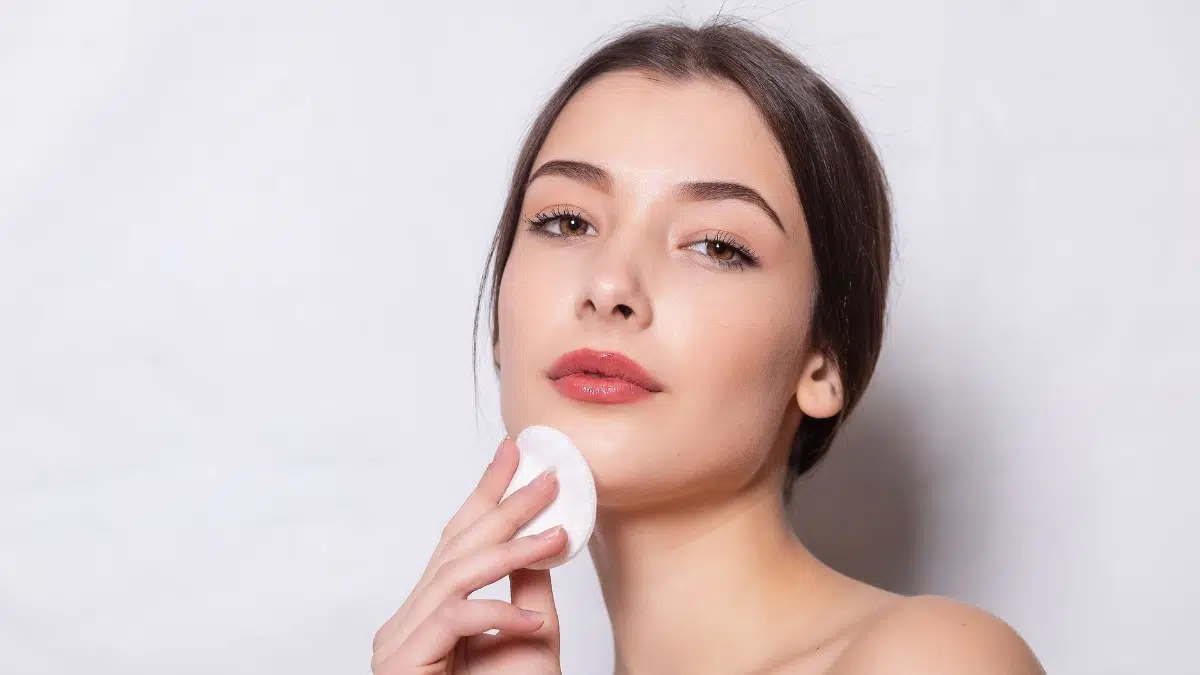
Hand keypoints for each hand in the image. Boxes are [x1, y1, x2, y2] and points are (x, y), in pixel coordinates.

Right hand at [371, 438, 567, 673]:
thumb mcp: (527, 638)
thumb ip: (525, 588)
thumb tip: (540, 535)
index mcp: (428, 612)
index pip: (457, 539)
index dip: (485, 494)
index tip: (512, 453)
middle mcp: (405, 621)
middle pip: (454, 548)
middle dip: (503, 507)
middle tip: (546, 476)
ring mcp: (398, 643)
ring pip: (456, 575)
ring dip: (511, 551)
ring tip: (557, 537)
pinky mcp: (404, 663)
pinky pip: (455, 619)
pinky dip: (497, 614)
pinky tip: (533, 621)